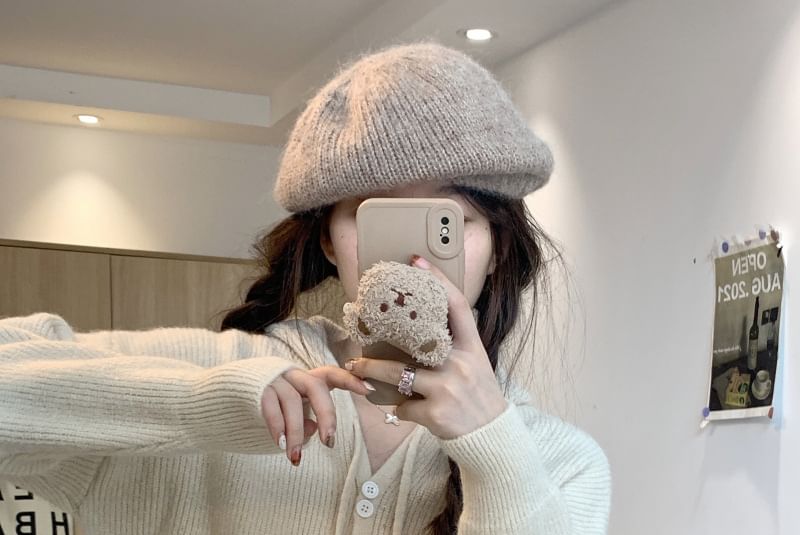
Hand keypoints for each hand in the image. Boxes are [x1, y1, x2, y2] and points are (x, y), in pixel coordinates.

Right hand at [261, 366, 372, 464]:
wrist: (225, 396)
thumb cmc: (265, 406)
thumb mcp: (290, 414)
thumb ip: (306, 420)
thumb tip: (314, 430)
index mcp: (304, 378)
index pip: (330, 374)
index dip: (350, 380)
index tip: (369, 390)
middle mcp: (292, 374)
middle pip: (315, 387)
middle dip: (326, 415)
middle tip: (329, 442)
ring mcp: (273, 379)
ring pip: (292, 402)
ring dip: (296, 433)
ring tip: (296, 457)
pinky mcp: (255, 388)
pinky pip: (270, 408)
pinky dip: (277, 428)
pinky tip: (280, 445)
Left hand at [345, 255, 507, 439]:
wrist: (493, 439)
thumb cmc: (479, 398)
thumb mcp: (475, 366)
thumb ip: (453, 348)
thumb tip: (419, 330)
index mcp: (472, 347)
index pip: (456, 305)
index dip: (437, 279)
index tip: (416, 261)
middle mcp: (460, 364)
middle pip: (412, 341)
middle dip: (381, 337)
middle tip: (358, 331)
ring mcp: (447, 389)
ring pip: (396, 374)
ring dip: (371, 373)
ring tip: (355, 369)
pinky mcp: (436, 414)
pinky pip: (403, 406)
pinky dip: (399, 409)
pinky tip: (402, 410)